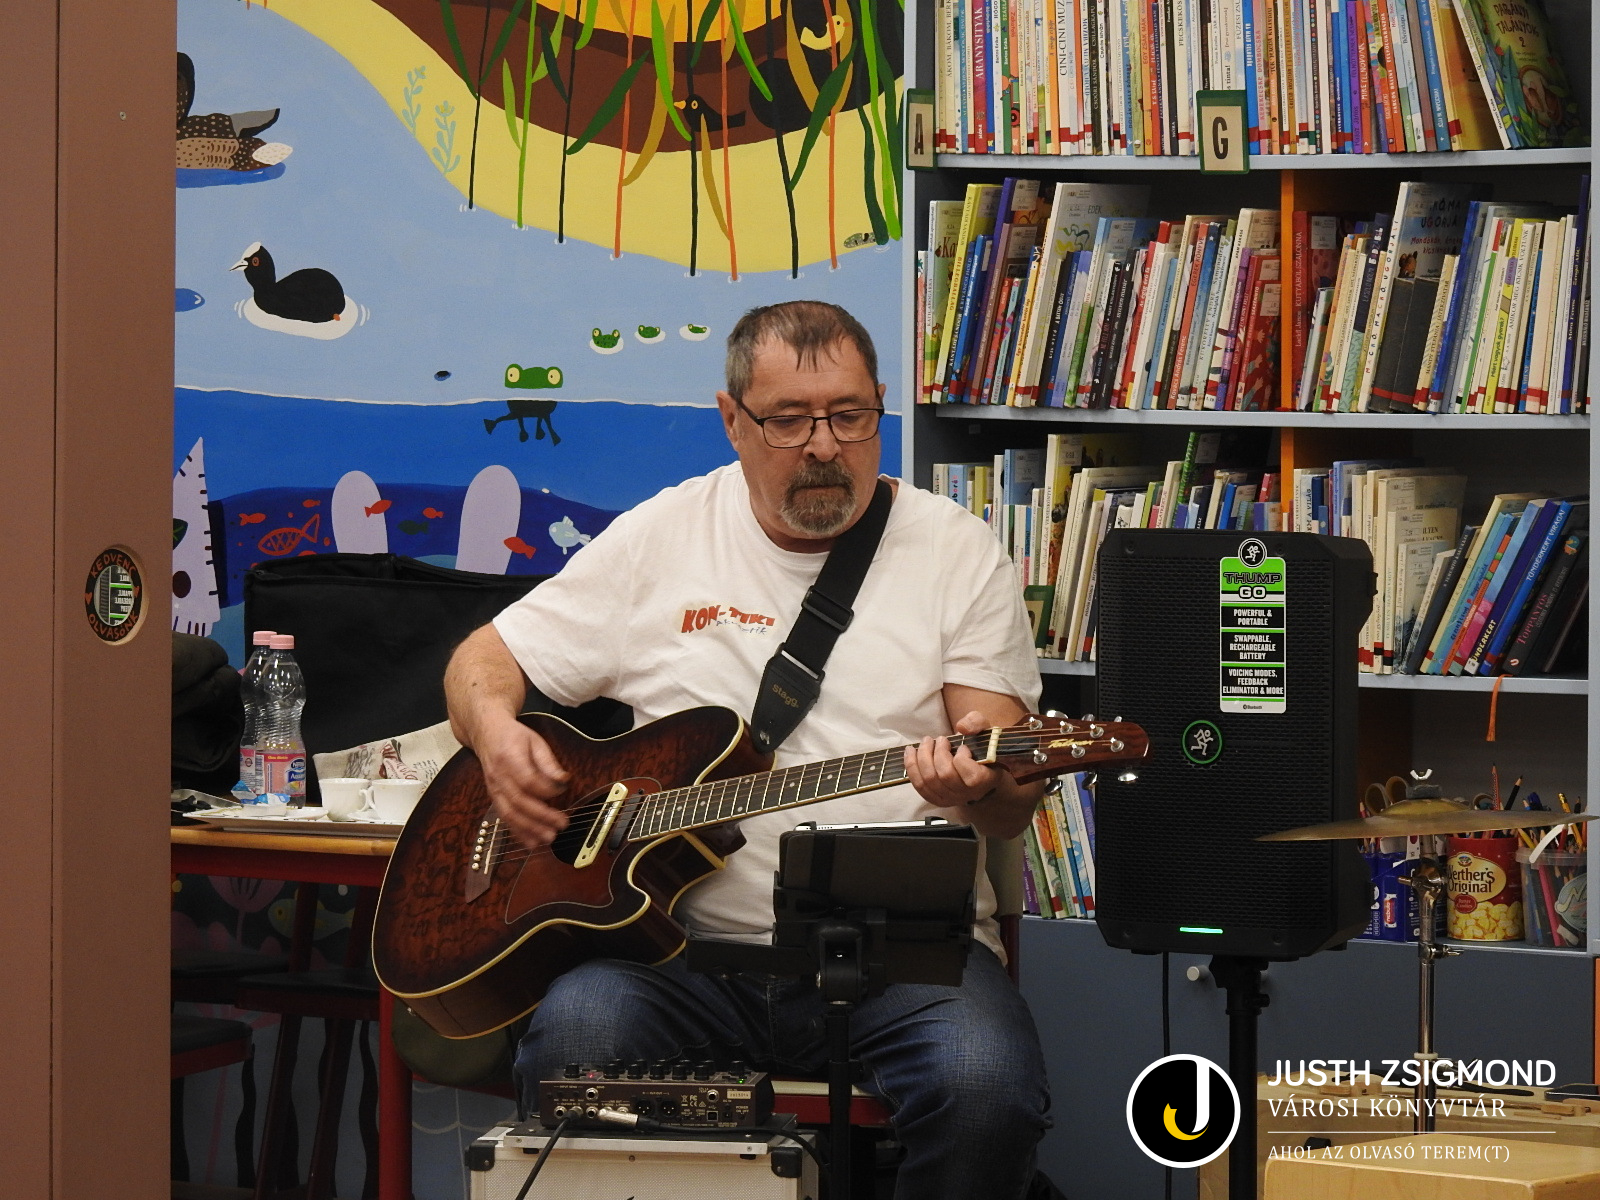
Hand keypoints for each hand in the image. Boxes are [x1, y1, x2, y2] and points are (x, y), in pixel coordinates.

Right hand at [474, 715, 571, 848]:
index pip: (528, 780)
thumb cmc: (514, 737)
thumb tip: (564, 779)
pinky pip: (504, 818)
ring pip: (510, 814)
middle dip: (541, 816)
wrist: (487, 735)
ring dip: (530, 829)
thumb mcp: (535, 741)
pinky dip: (518, 833)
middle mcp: (498, 777)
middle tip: (562, 824)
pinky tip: (532, 842)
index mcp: (509, 758)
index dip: (547, 789)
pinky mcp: (494, 798)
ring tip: (549, 838)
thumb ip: (548, 762)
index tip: (564, 789)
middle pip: (519, 801)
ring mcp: (494, 789)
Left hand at [904, 710, 1000, 808]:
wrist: (975, 762)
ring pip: (929, 780)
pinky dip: (912, 767)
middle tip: (940, 739)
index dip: (962, 758)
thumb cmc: (981, 745)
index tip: (963, 746)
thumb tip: (961, 727)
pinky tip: (910, 752)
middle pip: (945, 776)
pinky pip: (920, 786)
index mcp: (986, 780)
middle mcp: (969, 794)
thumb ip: (976, 722)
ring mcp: (952, 799)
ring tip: (926, 742)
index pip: (972, 776)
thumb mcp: (984, 729)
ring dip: (923, 756)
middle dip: (938, 752)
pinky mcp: (937, 799)